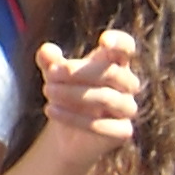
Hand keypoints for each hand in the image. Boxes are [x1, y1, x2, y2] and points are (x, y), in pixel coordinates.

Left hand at [34, 29, 141, 164]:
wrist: (68, 133)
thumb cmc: (65, 93)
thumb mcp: (54, 76)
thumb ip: (50, 62)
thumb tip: (46, 50)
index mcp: (115, 63)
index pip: (126, 47)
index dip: (120, 42)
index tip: (103, 41)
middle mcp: (127, 85)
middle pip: (111, 72)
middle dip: (78, 72)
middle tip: (50, 74)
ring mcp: (128, 108)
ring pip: (107, 98)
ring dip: (73, 93)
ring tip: (47, 91)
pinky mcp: (122, 132)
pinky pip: (103, 125)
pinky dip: (74, 118)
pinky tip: (50, 110)